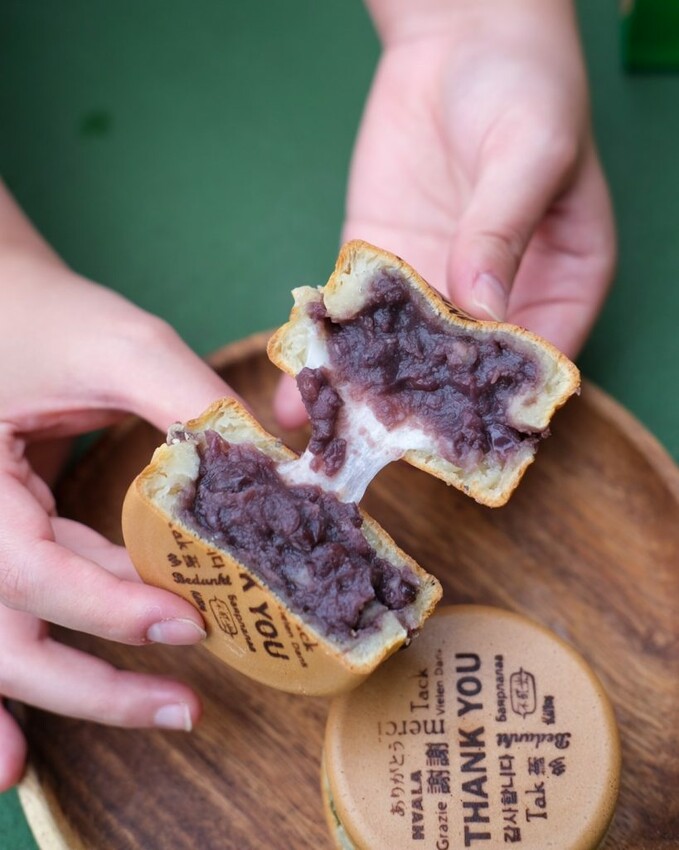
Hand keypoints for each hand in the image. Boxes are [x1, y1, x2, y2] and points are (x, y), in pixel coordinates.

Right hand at [0, 186, 233, 789]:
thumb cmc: (44, 314)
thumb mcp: (121, 347)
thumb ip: (197, 405)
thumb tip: (282, 464)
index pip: (31, 569)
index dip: (109, 607)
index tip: (190, 623)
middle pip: (2, 641)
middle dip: (88, 688)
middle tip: (180, 711)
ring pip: (6, 638)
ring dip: (71, 690)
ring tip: (160, 712)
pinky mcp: (3, 534)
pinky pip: (19, 607)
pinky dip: (46, 658)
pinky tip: (66, 712)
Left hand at [275, 0, 614, 426]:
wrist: (459, 37)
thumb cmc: (525, 87)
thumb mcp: (528, 155)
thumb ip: (502, 231)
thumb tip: (478, 304)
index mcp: (558, 283)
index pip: (529, 358)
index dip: (495, 397)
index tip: (452, 433)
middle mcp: (494, 295)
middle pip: (459, 367)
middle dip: (418, 410)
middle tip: (374, 450)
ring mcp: (433, 282)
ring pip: (399, 349)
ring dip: (361, 391)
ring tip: (323, 432)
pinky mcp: (382, 261)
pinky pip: (355, 313)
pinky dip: (327, 347)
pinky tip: (296, 384)